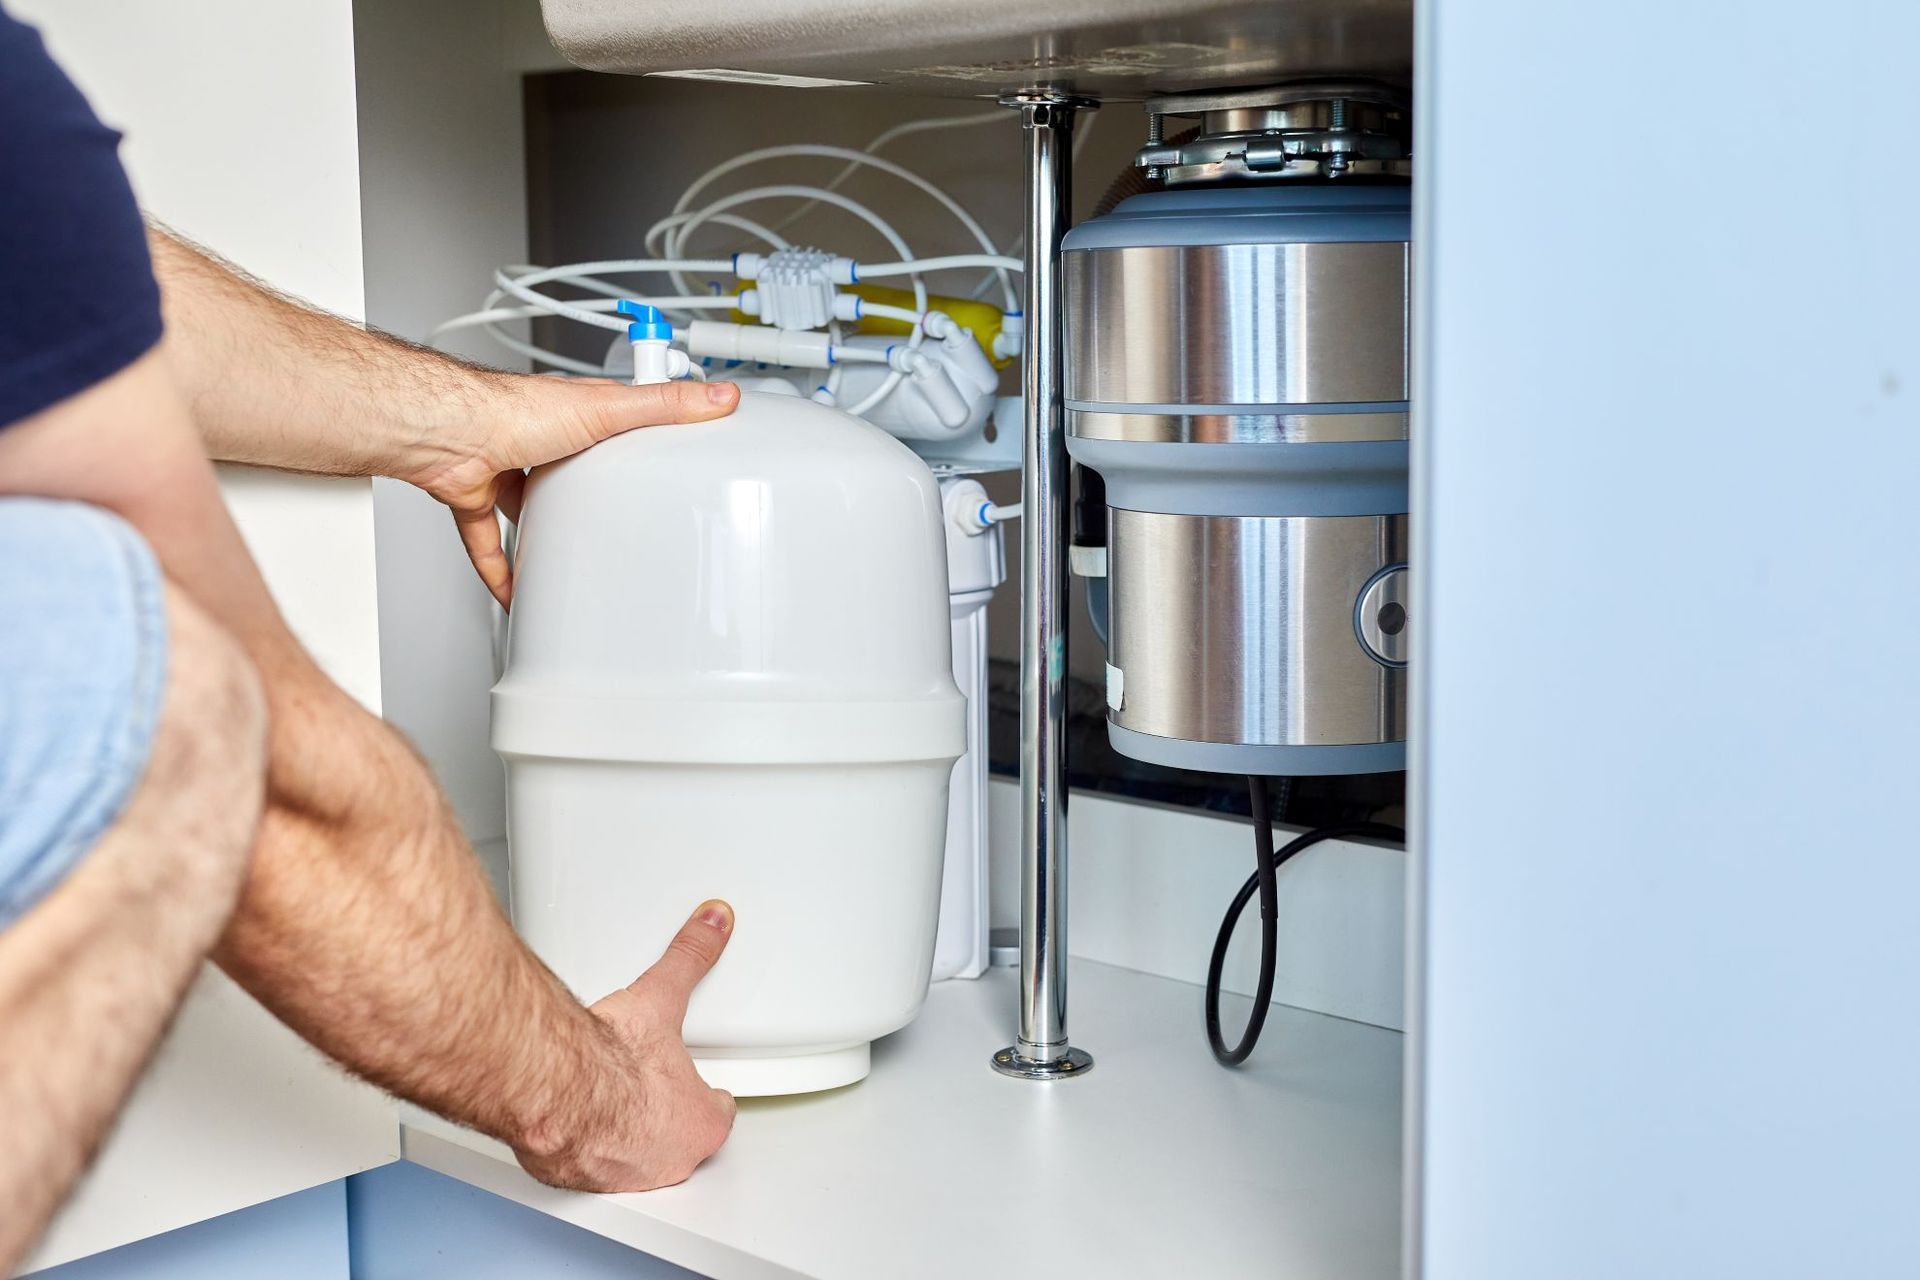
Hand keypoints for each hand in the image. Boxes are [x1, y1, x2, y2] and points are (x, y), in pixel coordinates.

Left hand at [409, 376, 739, 608]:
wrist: (449, 432)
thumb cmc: (513, 410)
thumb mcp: (608, 408)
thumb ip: (663, 406)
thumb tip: (717, 397)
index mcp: (575, 412)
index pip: (619, 411)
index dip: (643, 420)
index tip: (666, 434)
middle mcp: (539, 437)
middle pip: (573, 462)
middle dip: (591, 483)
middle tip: (618, 504)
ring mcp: (508, 469)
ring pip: (529, 504)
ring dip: (544, 529)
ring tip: (569, 556)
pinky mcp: (479, 497)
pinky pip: (489, 539)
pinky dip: (500, 567)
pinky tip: (516, 588)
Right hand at [515, 900, 738, 1191]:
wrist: (554, 1088)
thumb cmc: (611, 1061)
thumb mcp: (662, 997)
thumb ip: (690, 958)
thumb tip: (711, 926)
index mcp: (700, 1124)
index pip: (718, 1114)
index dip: (706, 1093)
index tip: (693, 1080)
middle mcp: (667, 1160)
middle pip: (678, 1140)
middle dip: (664, 1113)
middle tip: (646, 1082)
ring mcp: (623, 1176)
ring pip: (634, 1159)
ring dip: (624, 1134)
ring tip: (610, 1098)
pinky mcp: (576, 1179)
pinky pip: (586, 1167)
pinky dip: (580, 1146)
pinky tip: (571, 1118)